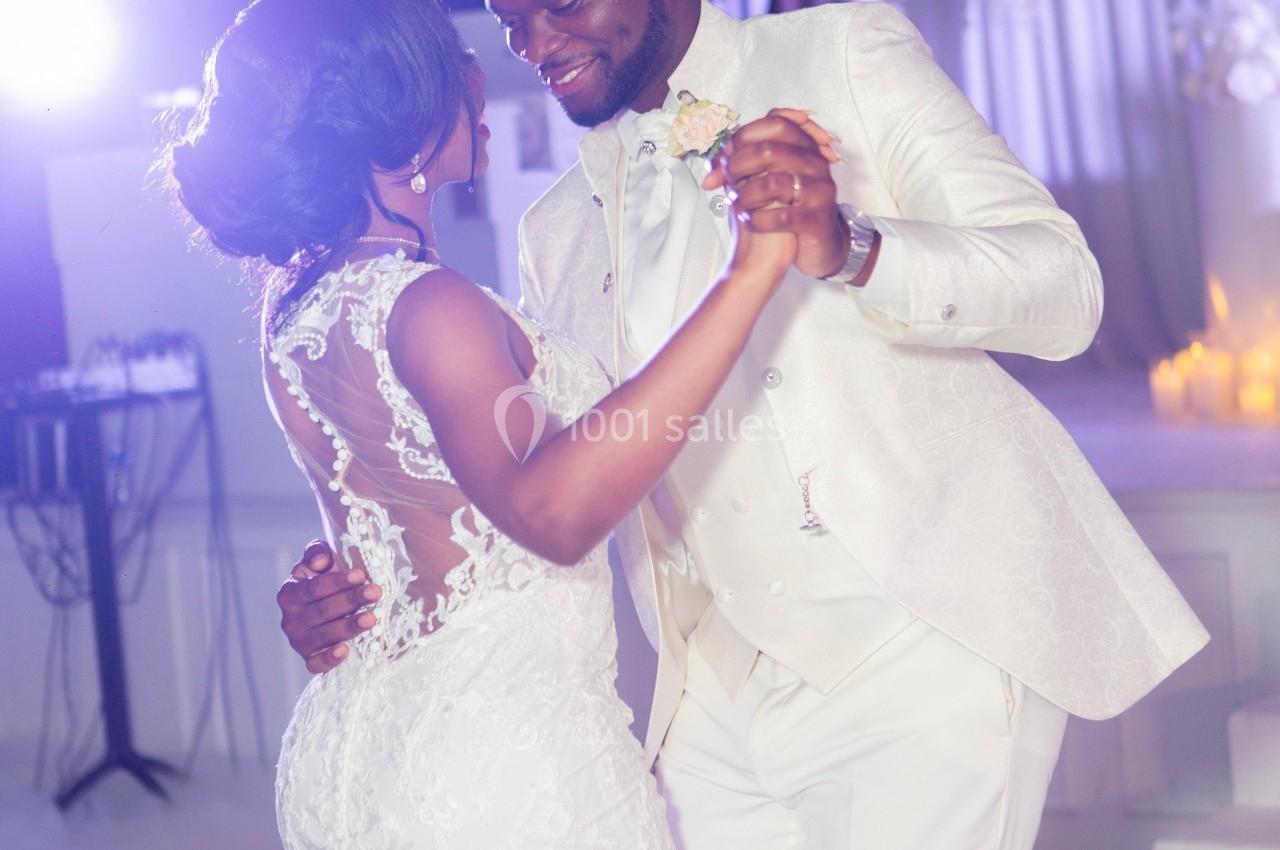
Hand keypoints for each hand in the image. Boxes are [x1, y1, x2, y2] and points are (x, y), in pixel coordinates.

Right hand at [277, 539, 381, 673]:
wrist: (331, 608)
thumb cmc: (328, 581)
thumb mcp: (321, 562)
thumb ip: (317, 552)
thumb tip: (321, 561)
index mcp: (290, 593)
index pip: (313, 588)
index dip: (337, 581)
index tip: (360, 574)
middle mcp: (290, 619)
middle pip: (322, 611)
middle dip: (350, 600)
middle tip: (375, 592)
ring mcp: (299, 642)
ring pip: (323, 636)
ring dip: (348, 627)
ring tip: (372, 618)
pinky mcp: (310, 660)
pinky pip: (316, 664)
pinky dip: (329, 659)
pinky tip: (345, 651)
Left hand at [704, 109, 849, 279]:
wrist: (818, 243)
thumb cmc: (787, 207)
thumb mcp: (764, 181)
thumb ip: (738, 170)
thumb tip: (709, 175)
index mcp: (805, 146)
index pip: (775, 122)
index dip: (744, 136)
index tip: (725, 156)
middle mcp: (816, 163)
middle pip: (769, 150)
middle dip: (738, 166)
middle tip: (727, 184)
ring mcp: (820, 190)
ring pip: (772, 184)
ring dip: (744, 197)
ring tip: (736, 206)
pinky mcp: (819, 220)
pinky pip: (782, 217)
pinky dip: (757, 221)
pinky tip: (750, 223)